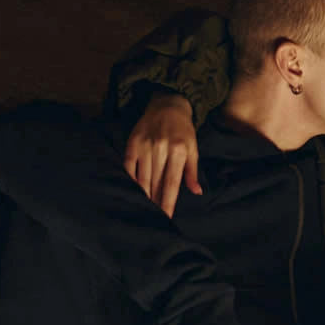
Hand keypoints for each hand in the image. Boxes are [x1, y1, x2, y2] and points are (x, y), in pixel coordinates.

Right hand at [124, 92, 201, 216]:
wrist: (167, 104)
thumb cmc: (183, 130)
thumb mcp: (193, 148)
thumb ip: (192, 171)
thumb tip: (196, 192)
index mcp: (178, 152)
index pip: (171, 183)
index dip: (168, 202)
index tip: (166, 218)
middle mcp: (160, 149)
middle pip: (156, 183)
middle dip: (155, 203)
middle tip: (154, 220)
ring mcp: (145, 146)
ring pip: (142, 177)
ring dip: (143, 195)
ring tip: (144, 210)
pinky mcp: (132, 143)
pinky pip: (128, 166)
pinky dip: (130, 180)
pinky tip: (132, 192)